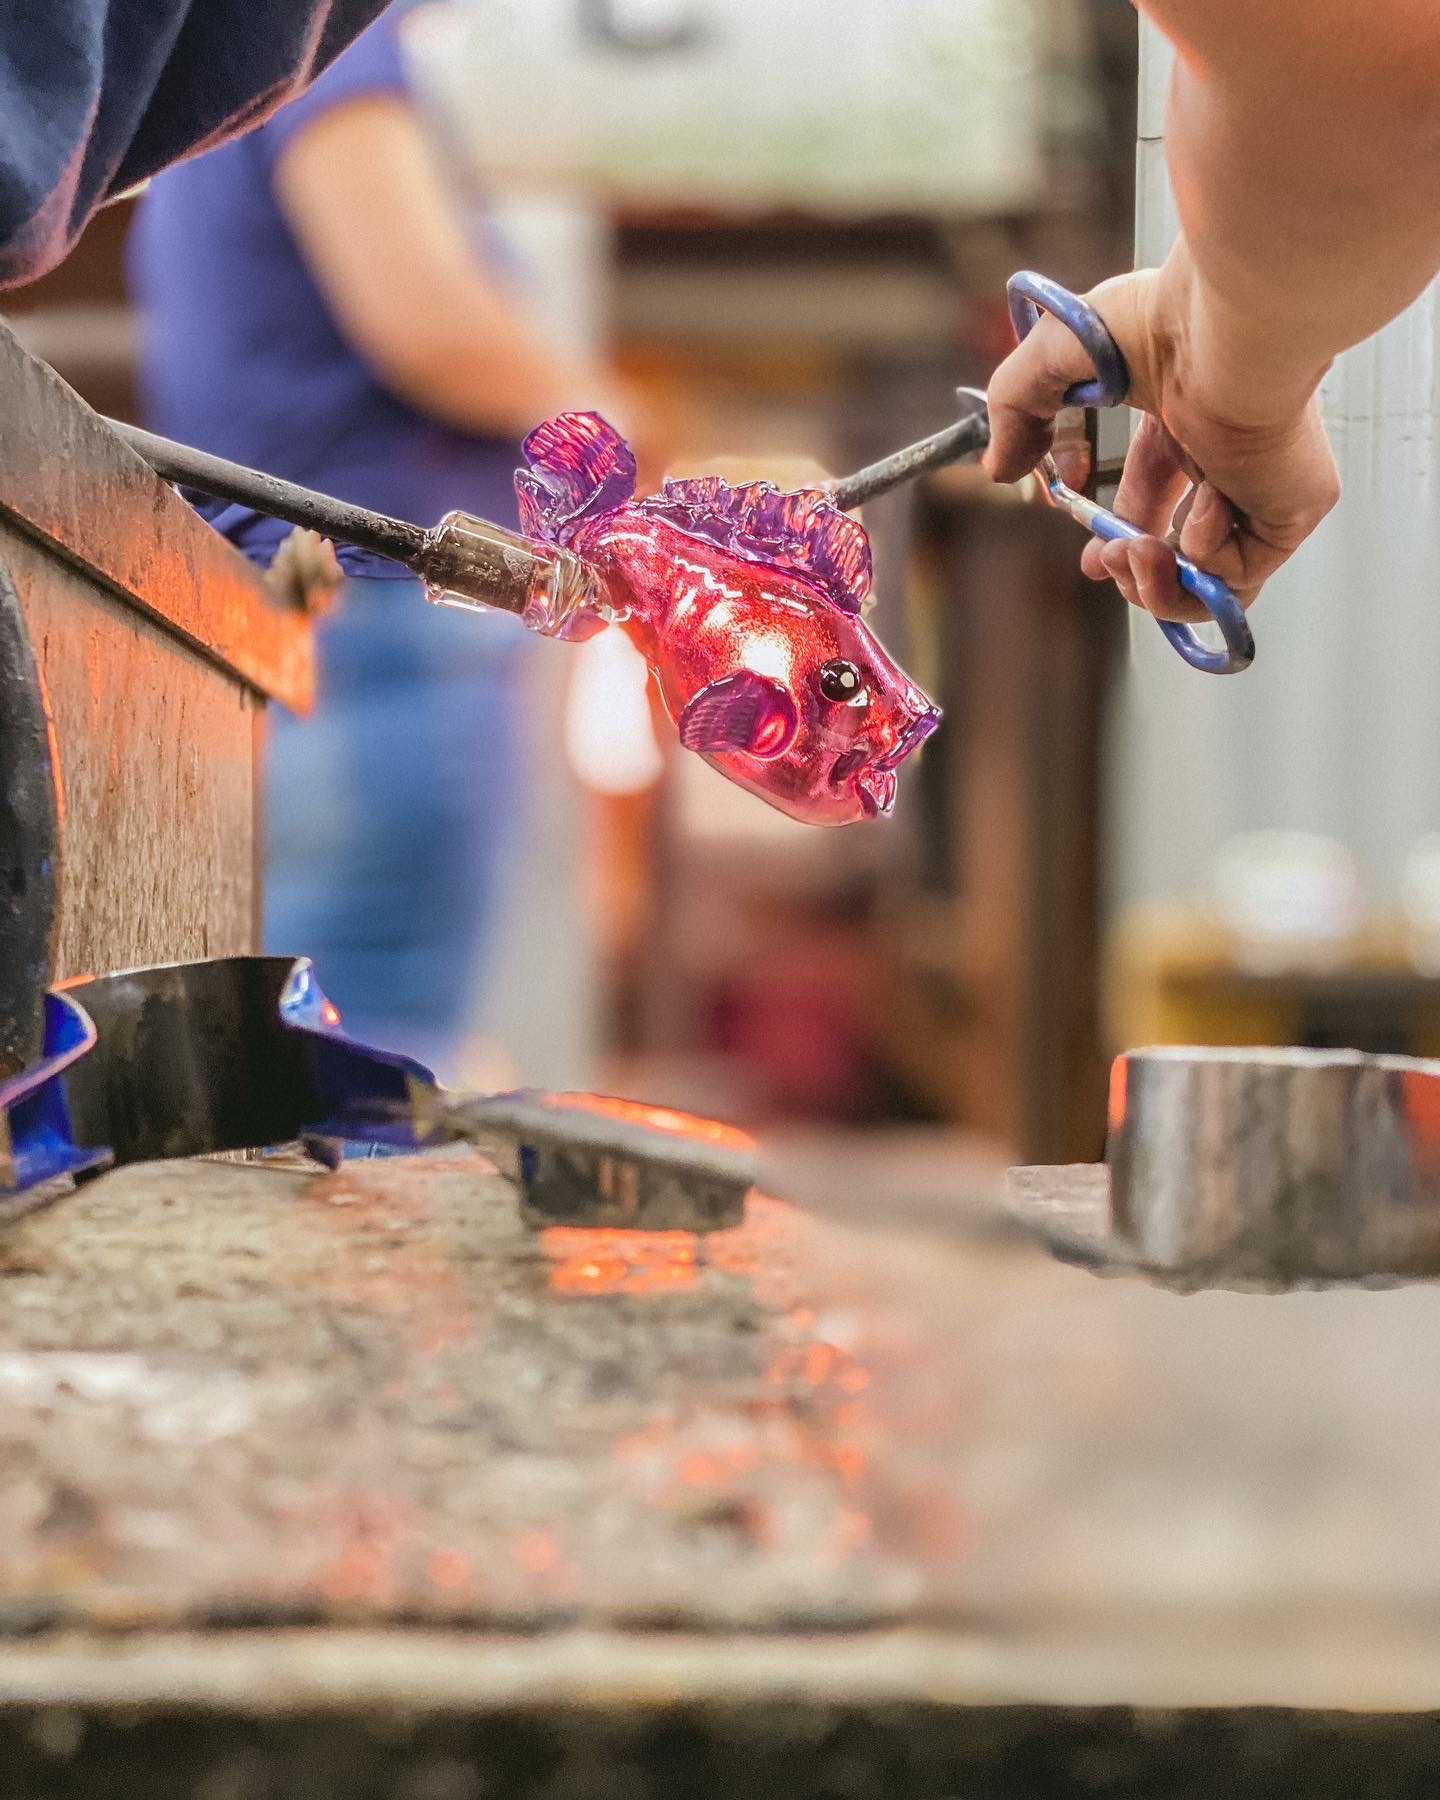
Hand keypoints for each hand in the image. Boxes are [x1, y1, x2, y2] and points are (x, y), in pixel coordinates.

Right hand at [982, 243, 1340, 620]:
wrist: (1231, 326)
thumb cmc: (1158, 321)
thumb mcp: (1053, 359)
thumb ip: (1016, 410)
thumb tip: (998, 470)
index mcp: (1191, 419)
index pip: (1155, 492)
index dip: (1118, 529)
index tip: (1084, 542)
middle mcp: (1232, 456)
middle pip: (1181, 548)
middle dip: (1131, 572)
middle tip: (1104, 562)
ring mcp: (1266, 488)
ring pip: (1210, 582)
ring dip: (1154, 584)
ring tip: (1135, 552)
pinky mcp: (1293, 510)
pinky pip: (1239, 578)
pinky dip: (1203, 564)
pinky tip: (1199, 513)